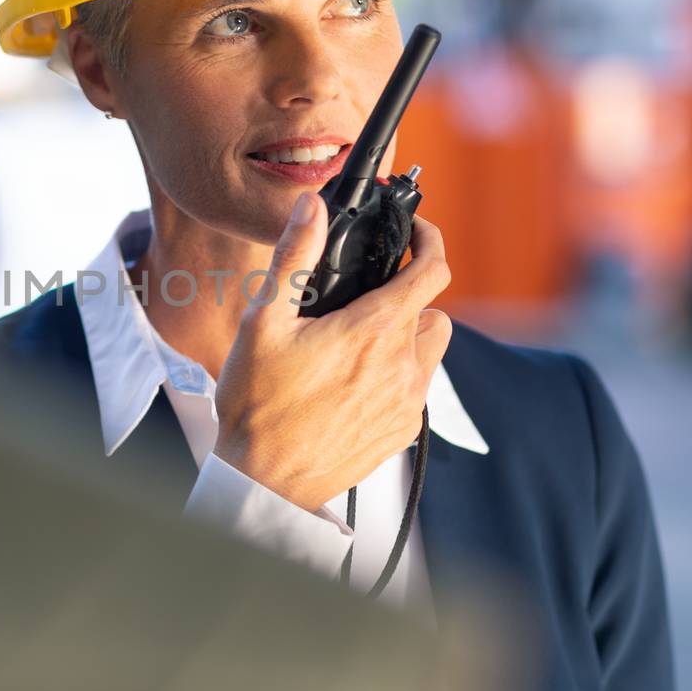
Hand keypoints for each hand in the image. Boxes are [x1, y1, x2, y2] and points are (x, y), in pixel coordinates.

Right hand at [213, 192, 452, 511]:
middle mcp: (403, 366)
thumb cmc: (258, 405)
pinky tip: (352, 385)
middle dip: (408, 298)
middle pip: (433, 311)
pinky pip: (416, 390)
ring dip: (406, 339)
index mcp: (375, 330)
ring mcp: (407, 403)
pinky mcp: (402, 432)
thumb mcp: (263, 322)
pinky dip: (396, 377)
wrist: (264, 482)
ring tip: (357, 347)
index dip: (428, 241)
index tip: (415, 233)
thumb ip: (293, 258)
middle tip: (363, 305)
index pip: (433, 270)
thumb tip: (311, 208)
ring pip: (430, 352)